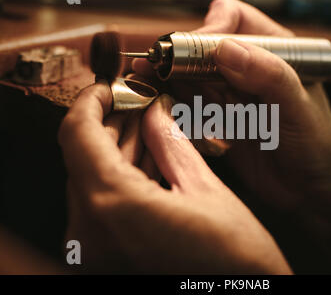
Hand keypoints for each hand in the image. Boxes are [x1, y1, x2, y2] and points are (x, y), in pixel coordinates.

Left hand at [58, 80, 290, 273]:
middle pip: (84, 156)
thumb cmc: (236, 260)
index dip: (92, 100)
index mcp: (114, 206)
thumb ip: (171, 143)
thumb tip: (155, 111)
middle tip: (142, 103)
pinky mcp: (104, 258)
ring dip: (118, 150)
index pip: (78, 133)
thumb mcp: (205, 189)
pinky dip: (120, 179)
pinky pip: (102, 205)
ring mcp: (94, 250)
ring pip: (93, 180)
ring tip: (150, 127)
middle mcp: (91, 233)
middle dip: (113, 123)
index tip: (111, 87)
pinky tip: (148, 160)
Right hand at [134, 0, 330, 257]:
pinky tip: (165, 106)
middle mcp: (247, 67)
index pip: (232, 20)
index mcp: (274, 50)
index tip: (193, 53)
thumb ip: (270, 76)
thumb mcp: (299, 109)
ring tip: (153, 82)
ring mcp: (230, 93)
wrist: (311, 190)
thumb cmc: (317, 147)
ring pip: (190, 75)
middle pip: (202, 46)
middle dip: (180, 57)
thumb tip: (226, 50)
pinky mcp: (218, 118)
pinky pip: (189, 105)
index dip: (210, 30)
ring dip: (171, 80)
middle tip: (159, 67)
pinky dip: (175, 106)